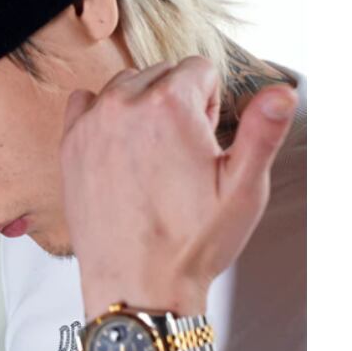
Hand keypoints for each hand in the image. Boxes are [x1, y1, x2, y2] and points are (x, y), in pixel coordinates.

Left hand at [60, 56, 297, 319]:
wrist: (137, 282)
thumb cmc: (190, 240)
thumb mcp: (243, 188)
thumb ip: (263, 131)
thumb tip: (281, 92)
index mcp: (169, 105)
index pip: (198, 68)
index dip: (210, 102)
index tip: (205, 138)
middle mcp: (124, 104)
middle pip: (161, 73)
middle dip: (178, 102)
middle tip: (182, 153)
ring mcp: (91, 122)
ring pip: (124, 86)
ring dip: (141, 106)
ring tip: (153, 154)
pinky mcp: (70, 142)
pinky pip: (85, 101)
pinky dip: (102, 114)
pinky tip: (117, 147)